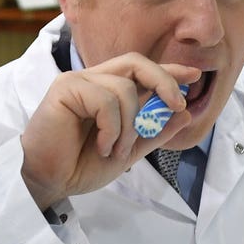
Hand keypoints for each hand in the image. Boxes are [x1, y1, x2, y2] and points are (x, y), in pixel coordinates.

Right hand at [20, 52, 200, 209]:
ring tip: (118, 151)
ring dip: (131, 125)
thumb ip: (154, 132)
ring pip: (124, 88)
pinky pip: (105, 100)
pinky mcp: (64, 88)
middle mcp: (93, 79)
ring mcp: (77, 81)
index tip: (194, 76)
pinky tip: (103, 146)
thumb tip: (184, 113)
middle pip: (136, 62)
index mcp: (107, 89)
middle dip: (163, 81)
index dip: (168, 70)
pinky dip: (112, 128)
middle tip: (178, 105)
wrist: (49, 181)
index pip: (141, 70)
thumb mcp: (129, 150)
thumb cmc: (81, 164)